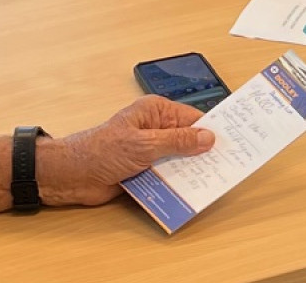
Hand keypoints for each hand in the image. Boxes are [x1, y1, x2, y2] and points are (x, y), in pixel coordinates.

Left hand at [36, 96, 215, 205]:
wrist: (73, 176)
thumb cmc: (102, 150)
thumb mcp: (145, 144)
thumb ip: (177, 141)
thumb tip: (207, 138)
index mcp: (155, 112)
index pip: (192, 117)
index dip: (212, 129)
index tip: (233, 141)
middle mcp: (155, 129)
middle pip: (188, 141)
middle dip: (203, 153)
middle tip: (227, 166)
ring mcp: (150, 151)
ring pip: (179, 161)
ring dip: (189, 172)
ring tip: (212, 182)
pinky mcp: (144, 171)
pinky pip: (167, 176)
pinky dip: (176, 184)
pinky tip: (189, 193)